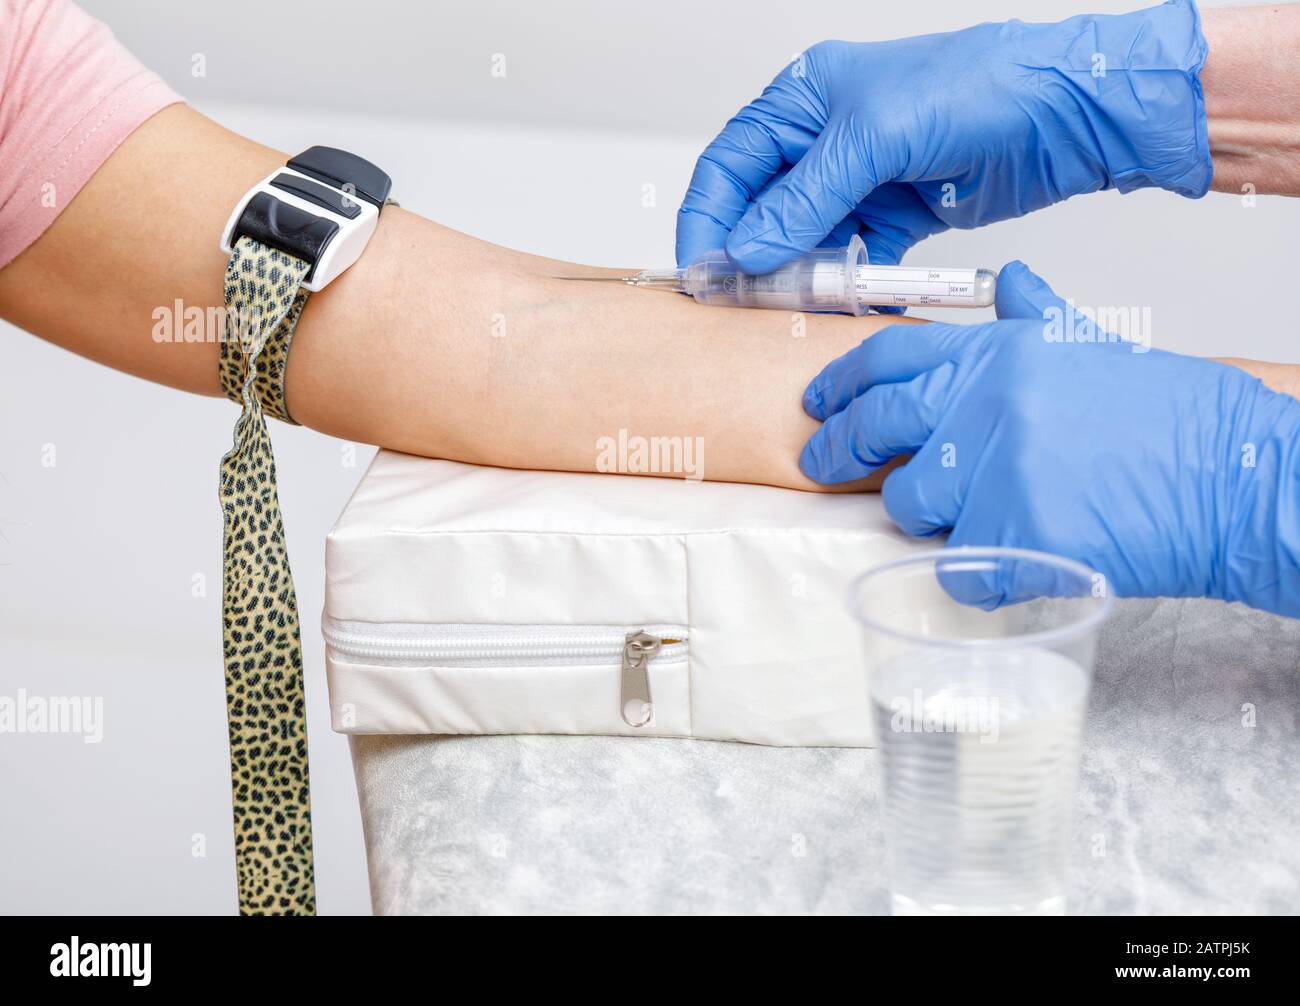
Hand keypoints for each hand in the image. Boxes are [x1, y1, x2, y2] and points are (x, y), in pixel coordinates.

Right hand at [676, 1, 1211, 274]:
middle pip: (760, 207)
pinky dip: (841, 282)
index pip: (730, 162)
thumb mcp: (875, 137)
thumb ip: (804, 199)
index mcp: (805, 98)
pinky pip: (849, 257)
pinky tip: (836, 300)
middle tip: (736, 300)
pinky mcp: (894, 214)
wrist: (1067, 113)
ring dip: (793, 274)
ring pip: (801, 239)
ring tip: (783, 306)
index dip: (708, 217)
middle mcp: (825, 138)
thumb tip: (745, 250)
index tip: (701, 270)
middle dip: (746, 253)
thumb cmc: (979, 88)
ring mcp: (860, 179)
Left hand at [798, 261, 1299, 616]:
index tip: (816, 401)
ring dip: (929, 516)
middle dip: (837, 449)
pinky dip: (978, 578)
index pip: (890, 357)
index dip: (841, 381)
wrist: (1241, 478)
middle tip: (821, 462)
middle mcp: (987, 402)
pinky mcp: (1014, 538)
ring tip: (974, 516)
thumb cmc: (1178, 420)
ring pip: (910, 504)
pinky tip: (1014, 564)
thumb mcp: (1100, 348)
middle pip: (875, 428)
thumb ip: (1038, 318)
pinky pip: (958, 572)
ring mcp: (997, 470)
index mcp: (1003, 353)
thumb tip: (1009, 280)